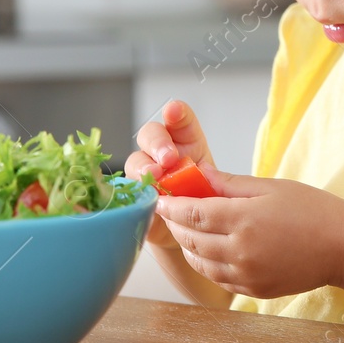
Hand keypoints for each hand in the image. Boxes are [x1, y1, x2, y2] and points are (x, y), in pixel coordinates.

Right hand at [125, 99, 215, 249]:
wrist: (192, 231)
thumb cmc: (204, 199)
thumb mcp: (216, 186)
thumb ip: (211, 178)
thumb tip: (206, 176)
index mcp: (186, 142)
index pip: (180, 119)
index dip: (176, 113)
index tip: (174, 111)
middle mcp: (161, 153)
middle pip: (150, 135)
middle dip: (157, 143)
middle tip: (168, 158)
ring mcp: (145, 173)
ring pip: (135, 162)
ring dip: (143, 168)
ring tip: (154, 179)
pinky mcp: (135, 197)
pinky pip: (127, 192)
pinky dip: (134, 195)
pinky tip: (143, 201)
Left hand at [155, 171, 343, 298]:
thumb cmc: (312, 210)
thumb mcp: (271, 187)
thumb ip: (229, 183)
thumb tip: (198, 173)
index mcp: (244, 221)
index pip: (192, 214)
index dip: (171, 206)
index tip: (160, 198)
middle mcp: (241, 252)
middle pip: (191, 239)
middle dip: (175, 224)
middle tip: (169, 210)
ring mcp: (246, 275)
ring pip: (200, 263)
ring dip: (187, 246)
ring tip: (185, 230)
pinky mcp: (254, 291)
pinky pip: (218, 279)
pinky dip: (205, 264)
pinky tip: (206, 251)